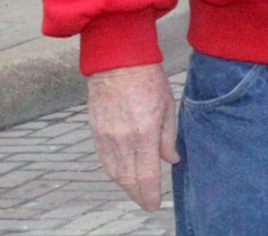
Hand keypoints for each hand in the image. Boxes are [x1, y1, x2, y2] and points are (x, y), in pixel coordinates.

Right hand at [86, 64, 178, 210]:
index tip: (154, 205)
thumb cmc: (149, 80)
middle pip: (127, 179)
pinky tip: (122, 175)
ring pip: (114, 172)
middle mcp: (122, 140)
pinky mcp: (95, 132)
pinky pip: (104, 160)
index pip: (146, 175)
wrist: (118, 63)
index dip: (150, 194)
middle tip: (147, 203)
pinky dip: (113, 172)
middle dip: (138, 195)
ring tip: (137, 192)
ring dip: (125, 186)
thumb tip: (172, 160)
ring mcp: (106, 137)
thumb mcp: (168, 107)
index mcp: (144, 133)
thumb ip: (169, 138)